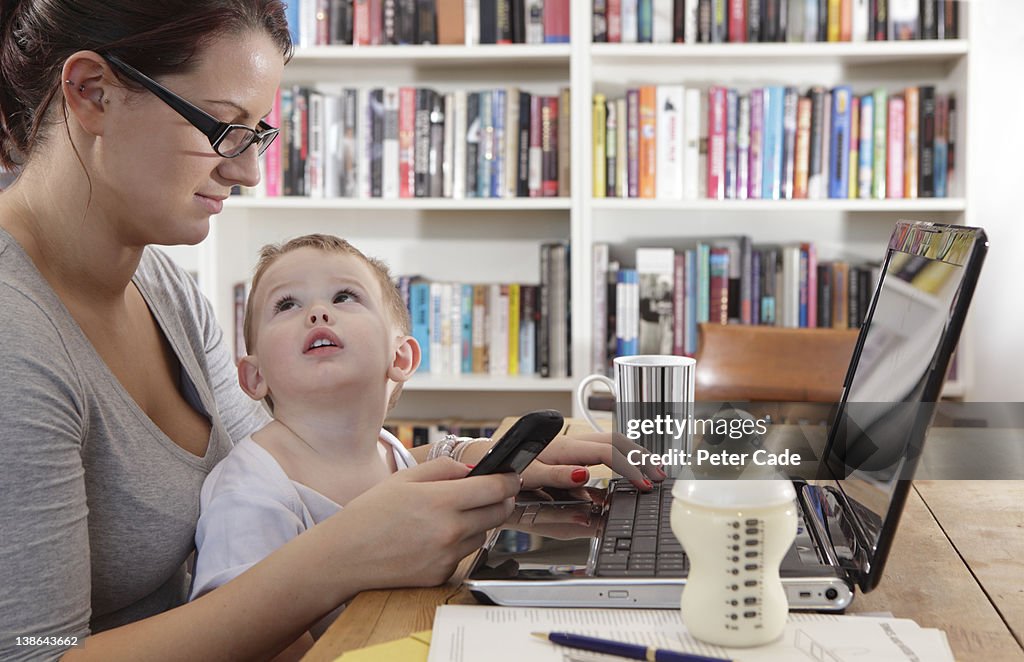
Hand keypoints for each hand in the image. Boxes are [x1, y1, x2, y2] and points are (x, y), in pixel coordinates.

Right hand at [326, 458, 517, 593]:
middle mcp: (450, 531)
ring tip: (451, 515)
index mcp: (441, 501)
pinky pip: (464, 554)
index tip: (512, 475)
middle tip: (493, 492)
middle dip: (502, 499)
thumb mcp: (405, 478)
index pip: (496, 488)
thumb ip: (444, 468)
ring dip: (479, 522)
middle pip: (499, 512)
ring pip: (484, 534)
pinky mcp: (442, 575)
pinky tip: (434, 538)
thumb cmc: (369, 514)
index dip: (509, 479)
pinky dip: (458, 544)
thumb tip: (474, 469)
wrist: (344, 557)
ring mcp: (447, 556)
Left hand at [519, 431, 667, 491]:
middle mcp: (572, 443)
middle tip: (661, 473)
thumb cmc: (506, 466)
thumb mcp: (526, 475)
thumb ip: (554, 475)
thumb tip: (583, 474)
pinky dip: (622, 457)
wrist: (491, 458)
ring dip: (635, 454)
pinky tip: (630, 469)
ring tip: (653, 468)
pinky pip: (603, 451)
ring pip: (612, 443)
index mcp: (564, 448)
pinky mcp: (572, 453)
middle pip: (617, 441)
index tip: (645, 482)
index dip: (629, 467)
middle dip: (642, 455)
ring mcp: (573, 447)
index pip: (608, 453)